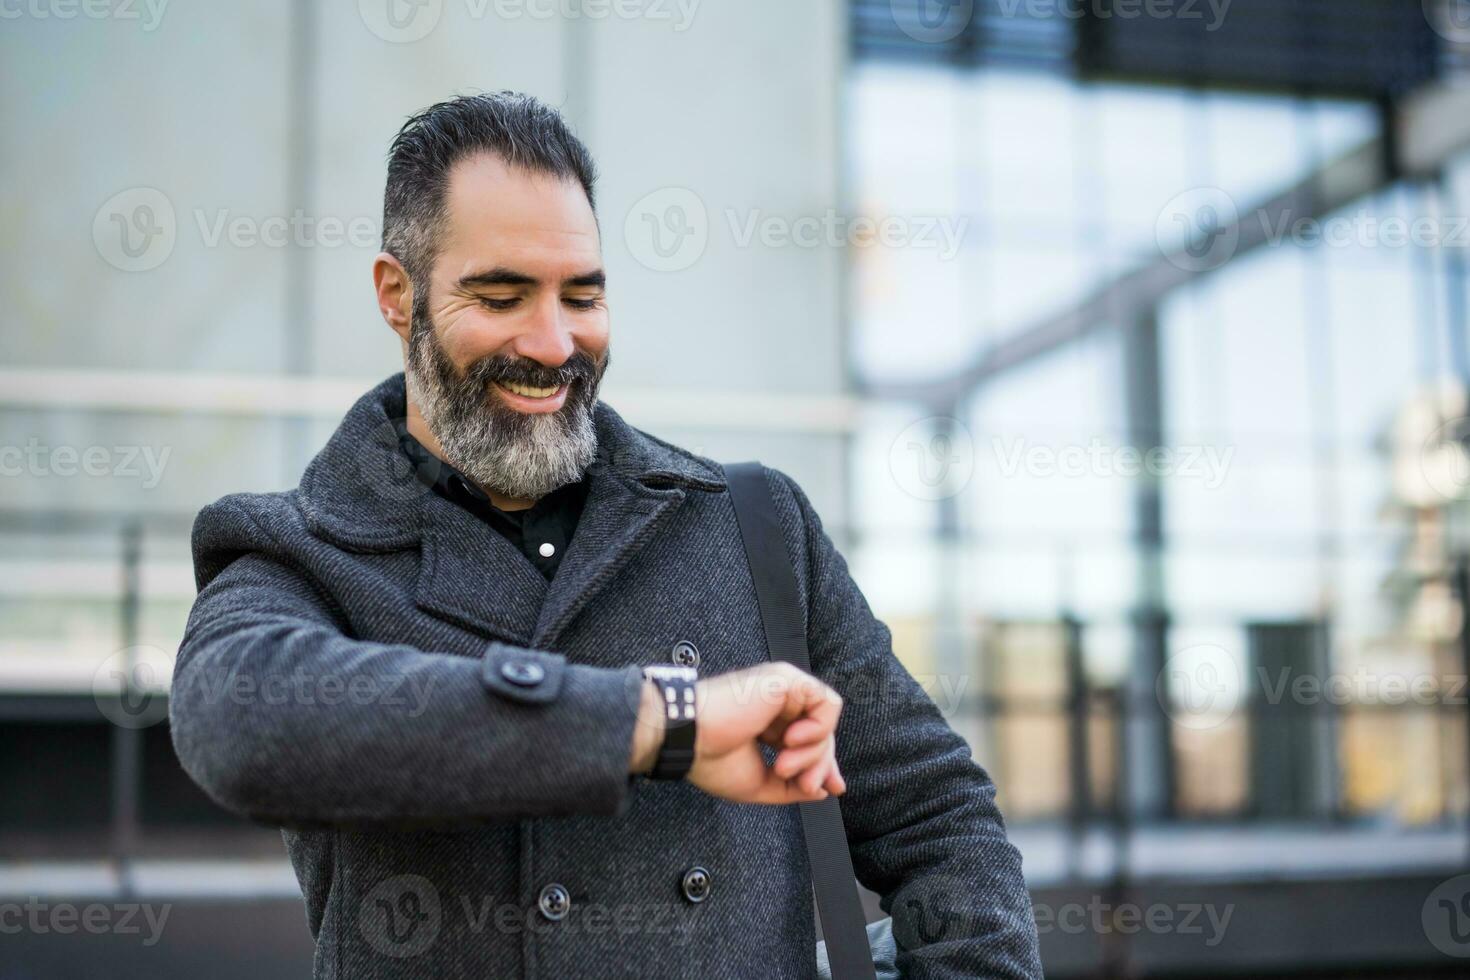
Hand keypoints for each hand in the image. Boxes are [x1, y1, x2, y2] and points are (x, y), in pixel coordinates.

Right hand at [630, 662, 846, 804]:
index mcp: (769, 723)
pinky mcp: (786, 679)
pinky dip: (819, 728)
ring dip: (814, 752)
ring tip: (783, 765)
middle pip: (822, 733)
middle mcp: (778, 703)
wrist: (688, 739)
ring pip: (826, 721)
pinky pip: (826, 704)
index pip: (810, 740)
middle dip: (820, 764)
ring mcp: (783, 689)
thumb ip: (792, 787)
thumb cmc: (711, 759)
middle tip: (805, 785)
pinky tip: (791, 740)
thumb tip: (823, 790)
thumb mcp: (759, 783)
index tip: (830, 788)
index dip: (823, 764)